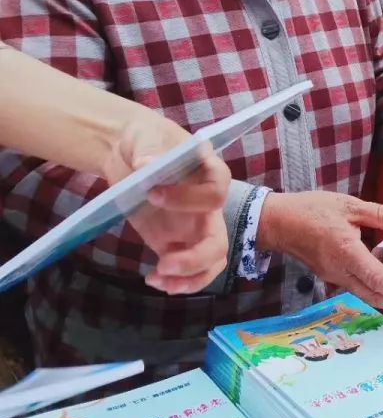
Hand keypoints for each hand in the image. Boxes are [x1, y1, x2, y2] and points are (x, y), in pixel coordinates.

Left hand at [102, 120, 229, 294]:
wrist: (128, 152)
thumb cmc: (146, 138)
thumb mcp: (146, 136)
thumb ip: (150, 149)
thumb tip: (146, 164)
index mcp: (210, 175)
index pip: (216, 192)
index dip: (189, 199)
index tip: (152, 194)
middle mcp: (207, 205)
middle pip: (220, 239)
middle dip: (197, 257)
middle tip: (165, 262)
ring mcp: (193, 227)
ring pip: (210, 261)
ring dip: (190, 277)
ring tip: (160, 279)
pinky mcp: (173, 241)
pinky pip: (187, 268)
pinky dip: (175, 281)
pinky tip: (153, 280)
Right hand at [258, 192, 382, 311]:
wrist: (277, 222)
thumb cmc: (310, 210)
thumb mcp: (348, 204)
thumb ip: (379, 214)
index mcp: (347, 251)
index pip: (378, 278)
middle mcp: (340, 270)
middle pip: (373, 294)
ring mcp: (334, 276)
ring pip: (365, 294)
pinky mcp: (330, 275)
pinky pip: (356, 288)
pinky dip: (375, 290)